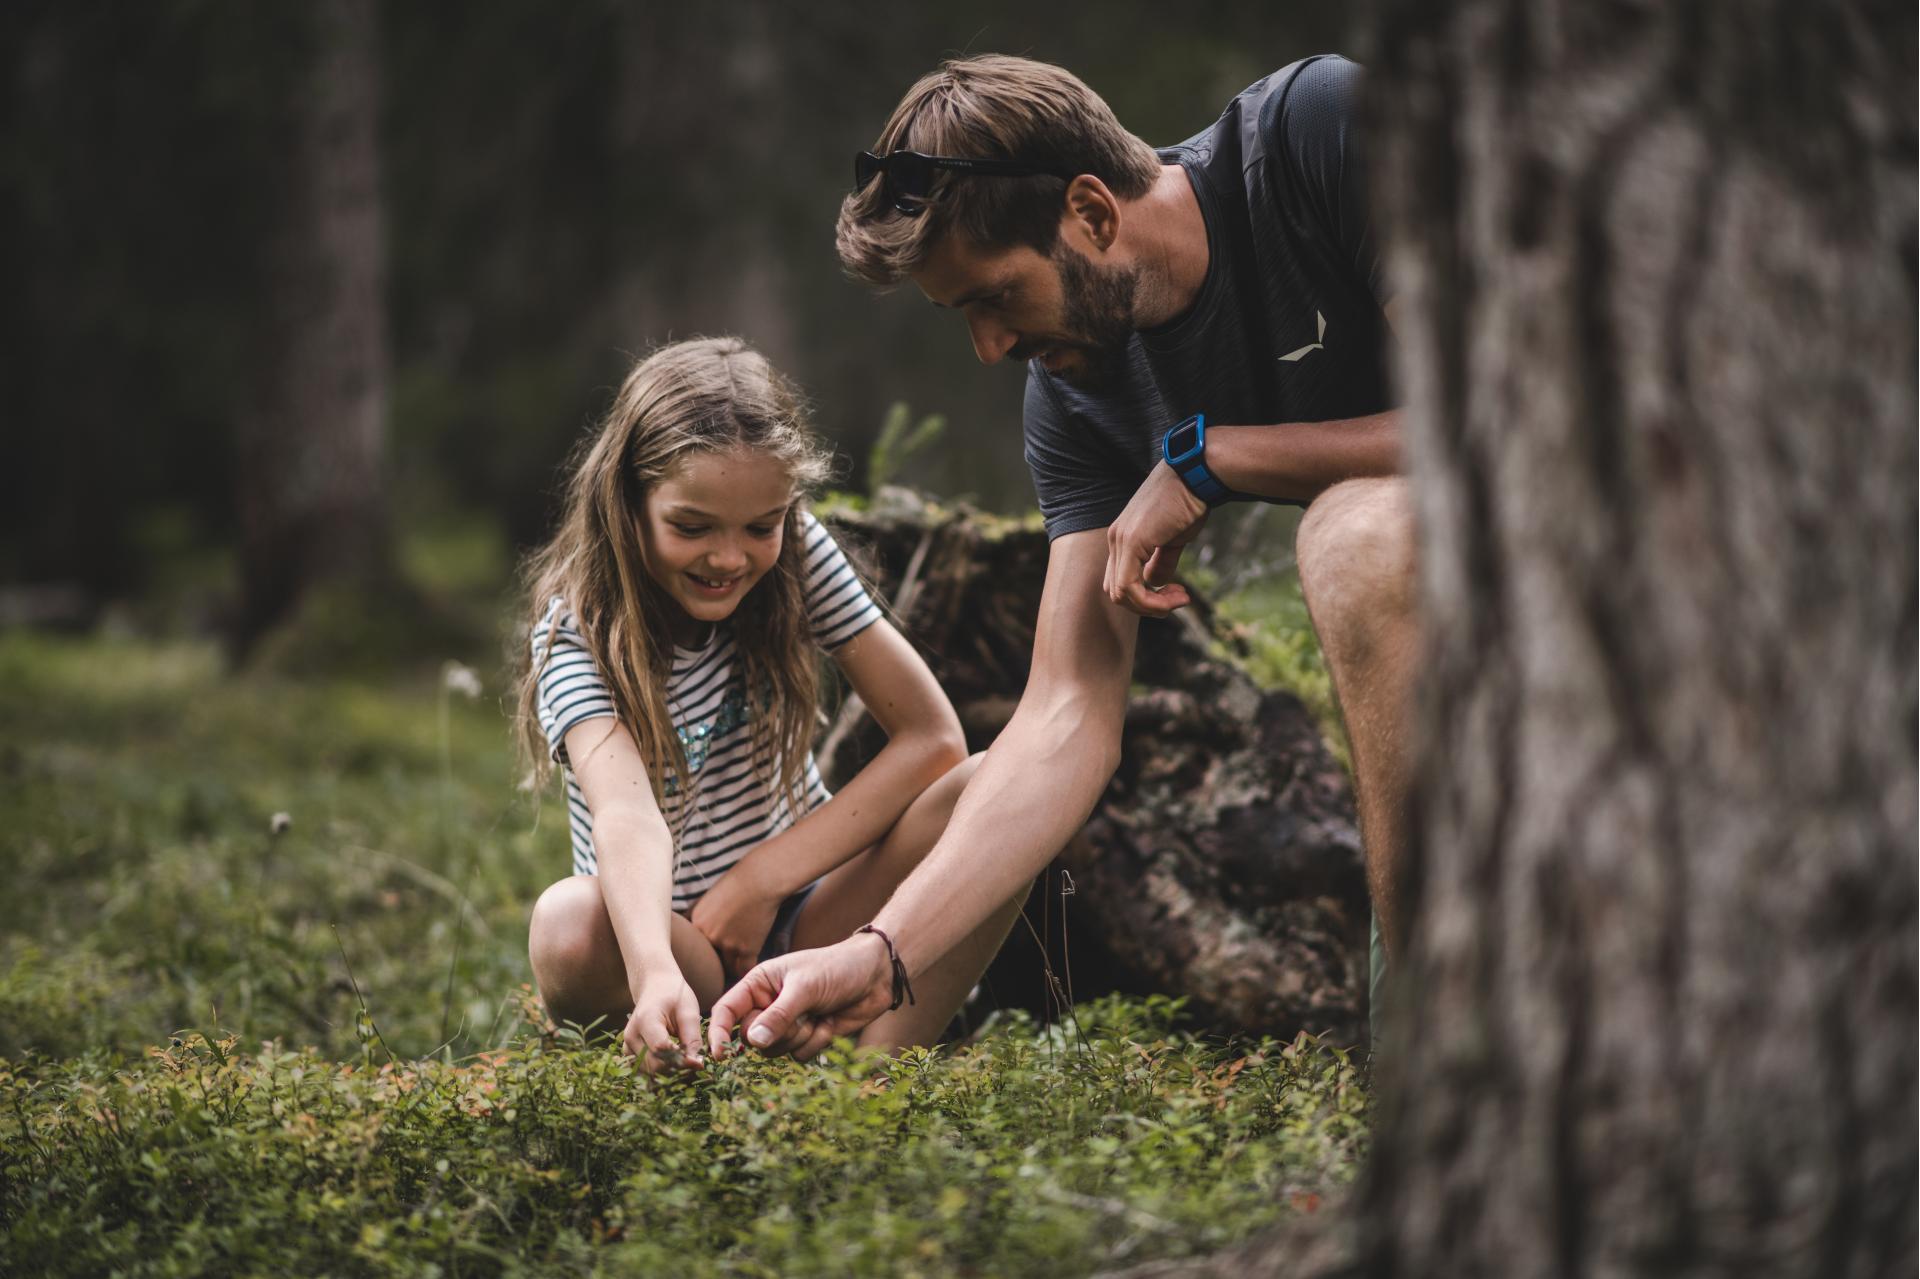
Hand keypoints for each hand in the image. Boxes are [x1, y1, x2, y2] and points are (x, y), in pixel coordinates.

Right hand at [623, 971, 705, 1074]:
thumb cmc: (675, 997)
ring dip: (668, 1072)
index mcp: (646, 1020)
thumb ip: (693, 1039)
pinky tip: (672, 1063)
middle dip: (676, 1068)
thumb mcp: (689, 1013)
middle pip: (654, 1065)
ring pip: (648, 1072)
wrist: (656, 988)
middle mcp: (631, 1035)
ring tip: (683, 1061)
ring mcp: (627, 1045)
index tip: (698, 1061)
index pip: (661, 1049)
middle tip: (693, 1063)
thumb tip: (697, 1065)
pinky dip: (659, 1072)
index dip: (681, 1060)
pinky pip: (644, 1071)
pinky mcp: (628, 1053)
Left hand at [689, 865, 783, 982]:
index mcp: (696, 921)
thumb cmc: (740, 882)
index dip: (703, 954)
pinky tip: (750, 968)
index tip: (707, 959)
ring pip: (727, 967)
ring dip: (733, 967)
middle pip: (709, 961)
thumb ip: (704, 917)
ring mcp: (727, 943)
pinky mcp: (746, 949)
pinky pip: (743, 969)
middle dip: (716, 963)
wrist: (761, 879)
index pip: (694, 948)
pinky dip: (747, 969)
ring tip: (738, 967)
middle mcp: (708, 935)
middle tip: (720, 968)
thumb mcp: (712, 896)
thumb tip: (702, 931)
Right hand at [707, 933, 893, 1061]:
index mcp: (759, 984)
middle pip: (751, 1038)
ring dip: (799, 1038)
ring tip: (817, 1015)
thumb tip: (753, 1042)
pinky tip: (829, 1023)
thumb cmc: (837, 968)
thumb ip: (778, 1015)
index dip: (718, 1033)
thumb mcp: (805, 988)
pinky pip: (799, 1056)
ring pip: (775, 1051)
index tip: (720, 1056)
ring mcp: (788, 1023)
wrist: (875, 975)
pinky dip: (816, 1043)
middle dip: (777, 1033)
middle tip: (801, 1015)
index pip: (726, 1010)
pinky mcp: (807, 1037)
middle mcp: (768, 1004)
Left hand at [1104, 463, 1208, 616]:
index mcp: (1122, 537)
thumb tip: (1155, 582)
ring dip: (1152, 606)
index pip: (1120, 580)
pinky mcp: (1131, 541)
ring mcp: (1120, 540)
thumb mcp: (1173, 538)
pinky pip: (1129, 587)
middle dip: (1147, 606)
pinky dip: (1151, 601)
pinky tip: (1177, 594)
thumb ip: (1161, 561)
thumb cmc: (1189, 501)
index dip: (1147, 596)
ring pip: (1120, 594)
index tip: (1178, 593)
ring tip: (1181, 598)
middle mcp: (1114, 539)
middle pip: (1116, 592)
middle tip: (1179, 599)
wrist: (1197, 475)